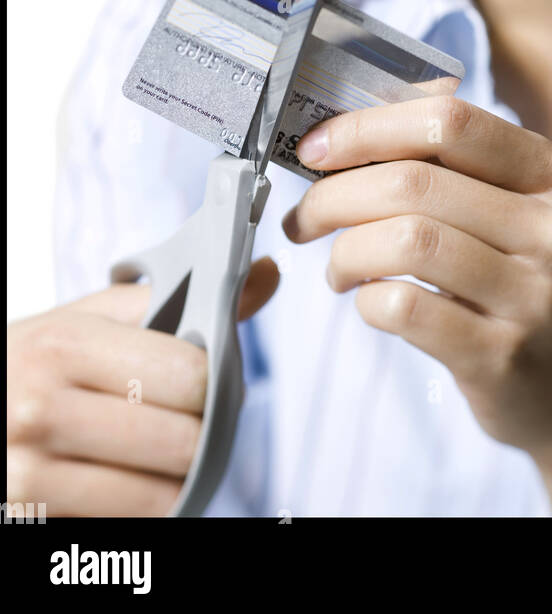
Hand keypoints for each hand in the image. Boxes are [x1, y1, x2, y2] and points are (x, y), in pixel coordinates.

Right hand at [6, 257, 278, 516]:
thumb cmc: (29, 364)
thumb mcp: (86, 320)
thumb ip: (175, 299)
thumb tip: (270, 273)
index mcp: (63, 346)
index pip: (189, 375)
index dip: (213, 381)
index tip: (204, 382)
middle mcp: (43, 411)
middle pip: (182, 441)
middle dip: (201, 435)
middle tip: (188, 424)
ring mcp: (30, 476)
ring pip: (161, 497)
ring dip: (175, 482)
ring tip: (159, 458)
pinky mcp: (30, 523)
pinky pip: (127, 531)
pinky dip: (142, 514)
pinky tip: (127, 485)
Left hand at [284, 97, 551, 458]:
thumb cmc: (522, 280)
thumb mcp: (514, 210)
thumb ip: (450, 161)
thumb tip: (350, 126)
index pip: (450, 121)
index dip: (368, 127)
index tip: (315, 148)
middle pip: (415, 182)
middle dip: (334, 196)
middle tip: (304, 217)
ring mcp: (534, 296)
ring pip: (406, 241)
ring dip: (346, 251)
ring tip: (338, 268)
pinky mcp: (503, 356)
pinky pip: (405, 308)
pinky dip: (367, 300)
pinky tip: (369, 302)